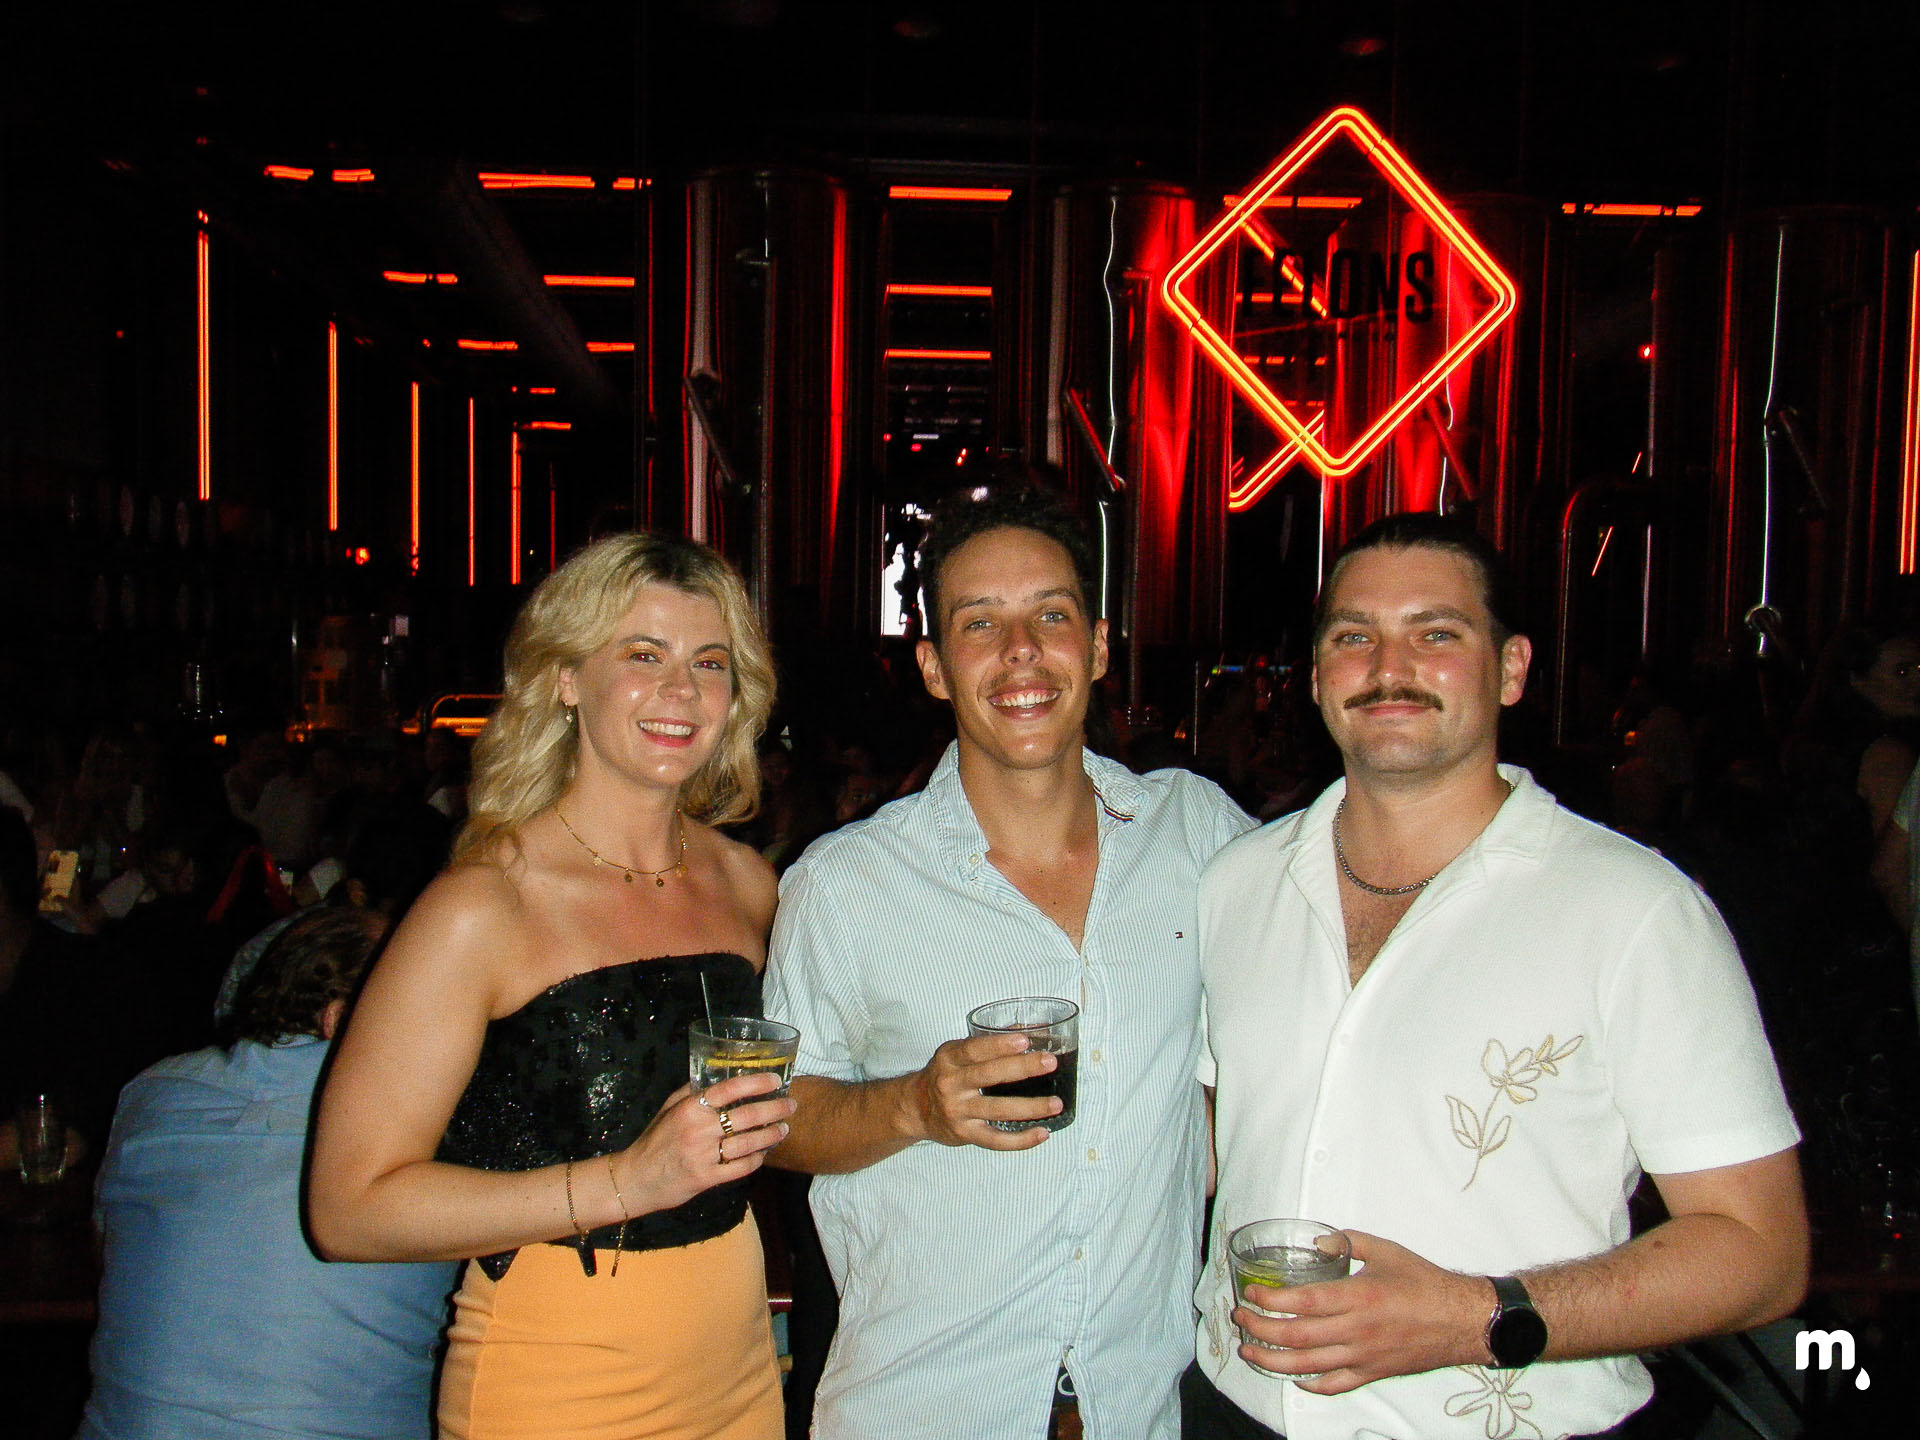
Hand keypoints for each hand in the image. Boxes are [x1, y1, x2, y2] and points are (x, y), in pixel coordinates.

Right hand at [617, 1074, 796, 1215]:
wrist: (635, 1179)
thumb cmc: (654, 1140)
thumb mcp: (668, 1109)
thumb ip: (692, 1093)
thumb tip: (717, 1075)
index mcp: (690, 1108)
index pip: (729, 1089)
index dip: (756, 1083)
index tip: (776, 1080)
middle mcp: (699, 1130)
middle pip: (746, 1116)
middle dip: (774, 1109)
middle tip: (791, 1105)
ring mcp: (704, 1156)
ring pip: (748, 1143)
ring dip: (771, 1135)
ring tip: (784, 1129)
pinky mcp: (707, 1178)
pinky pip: (740, 1167)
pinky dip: (757, 1159)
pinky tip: (764, 1153)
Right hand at [910, 1032, 1059, 1149]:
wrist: (916, 1108)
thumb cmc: (944, 1075)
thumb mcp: (955, 1054)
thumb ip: (985, 1045)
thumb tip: (1028, 1032)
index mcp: (949, 1059)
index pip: (974, 1049)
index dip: (999, 1045)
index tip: (1024, 1041)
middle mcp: (951, 1084)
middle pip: (989, 1075)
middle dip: (1022, 1068)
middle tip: (1049, 1063)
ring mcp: (958, 1111)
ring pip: (997, 1110)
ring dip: (1030, 1107)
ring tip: (1056, 1103)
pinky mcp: (965, 1134)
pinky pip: (996, 1140)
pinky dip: (1021, 1140)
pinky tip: (1042, 1133)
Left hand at [1233, 1231, 1492, 1392]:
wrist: (1462, 1320)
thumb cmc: (1425, 1282)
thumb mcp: (1385, 1250)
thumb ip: (1347, 1241)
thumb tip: (1317, 1241)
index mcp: (1357, 1297)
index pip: (1301, 1303)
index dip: (1269, 1300)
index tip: (1250, 1293)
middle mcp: (1356, 1331)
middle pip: (1295, 1337)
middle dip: (1260, 1330)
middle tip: (1240, 1320)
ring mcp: (1363, 1357)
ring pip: (1307, 1366)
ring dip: (1272, 1361)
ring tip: (1250, 1352)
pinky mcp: (1373, 1373)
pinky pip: (1335, 1384)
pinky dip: (1310, 1384)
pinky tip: (1295, 1378)